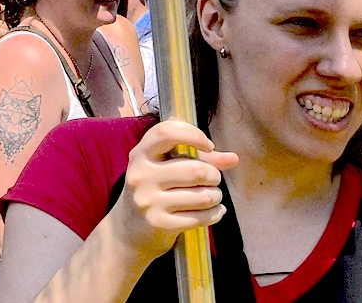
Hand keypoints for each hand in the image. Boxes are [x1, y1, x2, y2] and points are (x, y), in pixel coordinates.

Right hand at [108, 120, 237, 261]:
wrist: (128, 228)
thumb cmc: (153, 190)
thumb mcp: (164, 168)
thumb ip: (198, 158)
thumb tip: (234, 158)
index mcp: (140, 154)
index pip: (166, 132)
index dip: (193, 135)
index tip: (208, 146)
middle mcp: (141, 175)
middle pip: (195, 169)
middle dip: (214, 175)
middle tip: (213, 179)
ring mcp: (148, 200)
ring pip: (203, 195)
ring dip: (216, 196)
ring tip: (213, 196)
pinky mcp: (159, 223)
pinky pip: (201, 217)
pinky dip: (215, 213)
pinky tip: (215, 211)